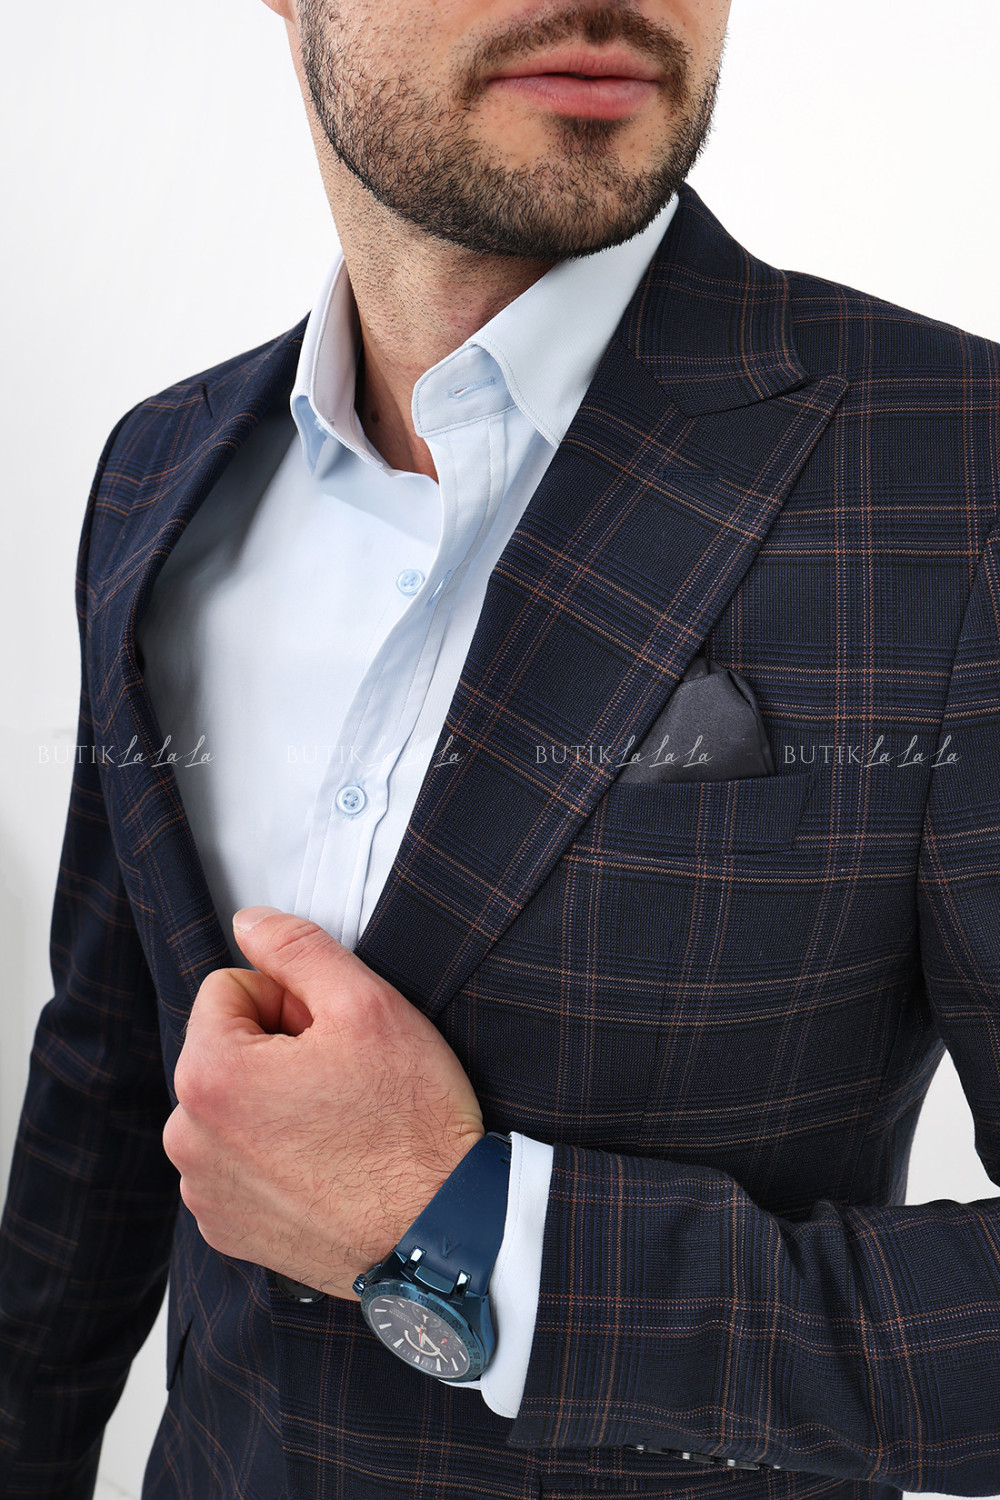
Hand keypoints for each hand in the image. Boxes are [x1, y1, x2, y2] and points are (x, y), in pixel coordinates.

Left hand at [162, 907, 483, 1297]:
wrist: (441, 1236)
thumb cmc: (410, 1125)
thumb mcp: (367, 1005)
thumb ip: (298, 948)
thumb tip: (250, 922)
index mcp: (210, 1074)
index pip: (230, 988)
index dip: (291, 1000)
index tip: (333, 1036)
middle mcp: (190, 1138)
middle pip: (227, 1048)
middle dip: (280, 1051)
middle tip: (346, 1081)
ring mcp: (205, 1192)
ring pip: (234, 1105)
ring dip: (276, 1104)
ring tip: (341, 1127)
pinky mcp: (229, 1230)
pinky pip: (239, 1163)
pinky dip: (276, 1157)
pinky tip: (329, 1167)